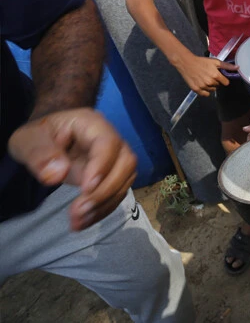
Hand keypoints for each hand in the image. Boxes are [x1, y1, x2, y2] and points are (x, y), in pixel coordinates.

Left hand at [7, 108, 137, 230]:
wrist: (47, 140)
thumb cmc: (38, 136)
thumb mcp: (27, 140)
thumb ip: (39, 154)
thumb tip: (58, 174)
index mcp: (91, 124)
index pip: (108, 142)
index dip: (102, 166)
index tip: (85, 189)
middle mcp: (111, 139)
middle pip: (126, 162)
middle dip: (106, 190)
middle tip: (79, 210)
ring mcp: (115, 158)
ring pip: (126, 180)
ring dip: (105, 204)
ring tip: (77, 221)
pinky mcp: (113, 175)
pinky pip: (117, 193)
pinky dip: (103, 210)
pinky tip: (84, 221)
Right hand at [175, 55, 236, 95]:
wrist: (187, 63)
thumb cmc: (202, 61)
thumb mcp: (215, 62)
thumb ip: (226, 66)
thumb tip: (238, 68)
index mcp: (216, 75)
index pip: (226, 83)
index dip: (223, 79)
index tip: (219, 77)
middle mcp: (210, 82)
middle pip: (218, 86)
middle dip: (216, 82)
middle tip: (210, 75)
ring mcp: (203, 86)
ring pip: (212, 90)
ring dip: (210, 86)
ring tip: (205, 79)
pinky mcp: (196, 89)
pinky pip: (205, 94)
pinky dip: (205, 91)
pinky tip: (202, 84)